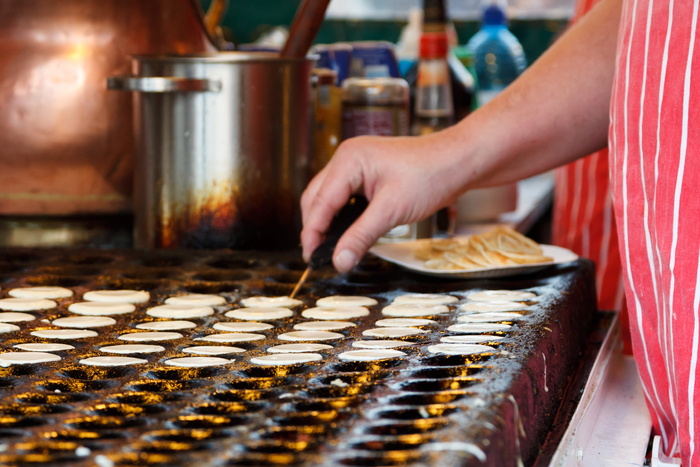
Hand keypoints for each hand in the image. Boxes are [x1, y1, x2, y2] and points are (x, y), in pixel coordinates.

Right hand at [301, 132, 464, 272]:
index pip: (319, 202)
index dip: (313, 233)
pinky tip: (346, 232)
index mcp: (349, 160)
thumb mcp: (392, 211)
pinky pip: (344, 195)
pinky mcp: (366, 172)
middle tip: (319, 257)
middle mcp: (347, 157)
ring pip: (328, 197)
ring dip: (327, 222)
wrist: (459, 161)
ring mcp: (356, 163)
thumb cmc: (432, 175)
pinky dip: (341, 215)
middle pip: (317, 198)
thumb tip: (339, 261)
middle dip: (315, 228)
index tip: (312, 258)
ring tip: (330, 248)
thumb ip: (361, 236)